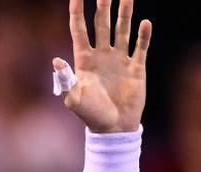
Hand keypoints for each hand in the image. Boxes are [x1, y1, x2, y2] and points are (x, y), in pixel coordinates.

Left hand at [56, 0, 151, 131]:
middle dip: (104, 5)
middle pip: (102, 24)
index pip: (79, 30)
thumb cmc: (90, 115)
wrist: (113, 129)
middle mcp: (102, 55)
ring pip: (122, 30)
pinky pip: (140, 47)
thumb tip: (56, 60)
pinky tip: (145, 23)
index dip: (77, 12)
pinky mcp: (136, 68)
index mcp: (84, 60)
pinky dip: (143, 36)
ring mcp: (119, 60)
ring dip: (125, 13)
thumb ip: (66, 79)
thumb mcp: (74, 98)